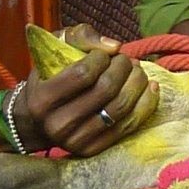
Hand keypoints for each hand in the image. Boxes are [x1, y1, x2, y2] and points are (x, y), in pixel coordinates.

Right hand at [16, 24, 158, 154]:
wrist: (37, 122)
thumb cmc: (48, 79)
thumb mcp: (54, 51)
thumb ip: (80, 37)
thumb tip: (115, 46)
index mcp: (42, 99)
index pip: (83, 74)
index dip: (101, 58)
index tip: (103, 55)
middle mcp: (57, 124)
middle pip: (105, 90)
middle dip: (123, 68)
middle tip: (126, 60)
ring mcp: (76, 141)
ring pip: (120, 108)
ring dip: (137, 83)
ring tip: (138, 71)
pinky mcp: (93, 150)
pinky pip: (128, 126)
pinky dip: (145, 104)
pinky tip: (150, 88)